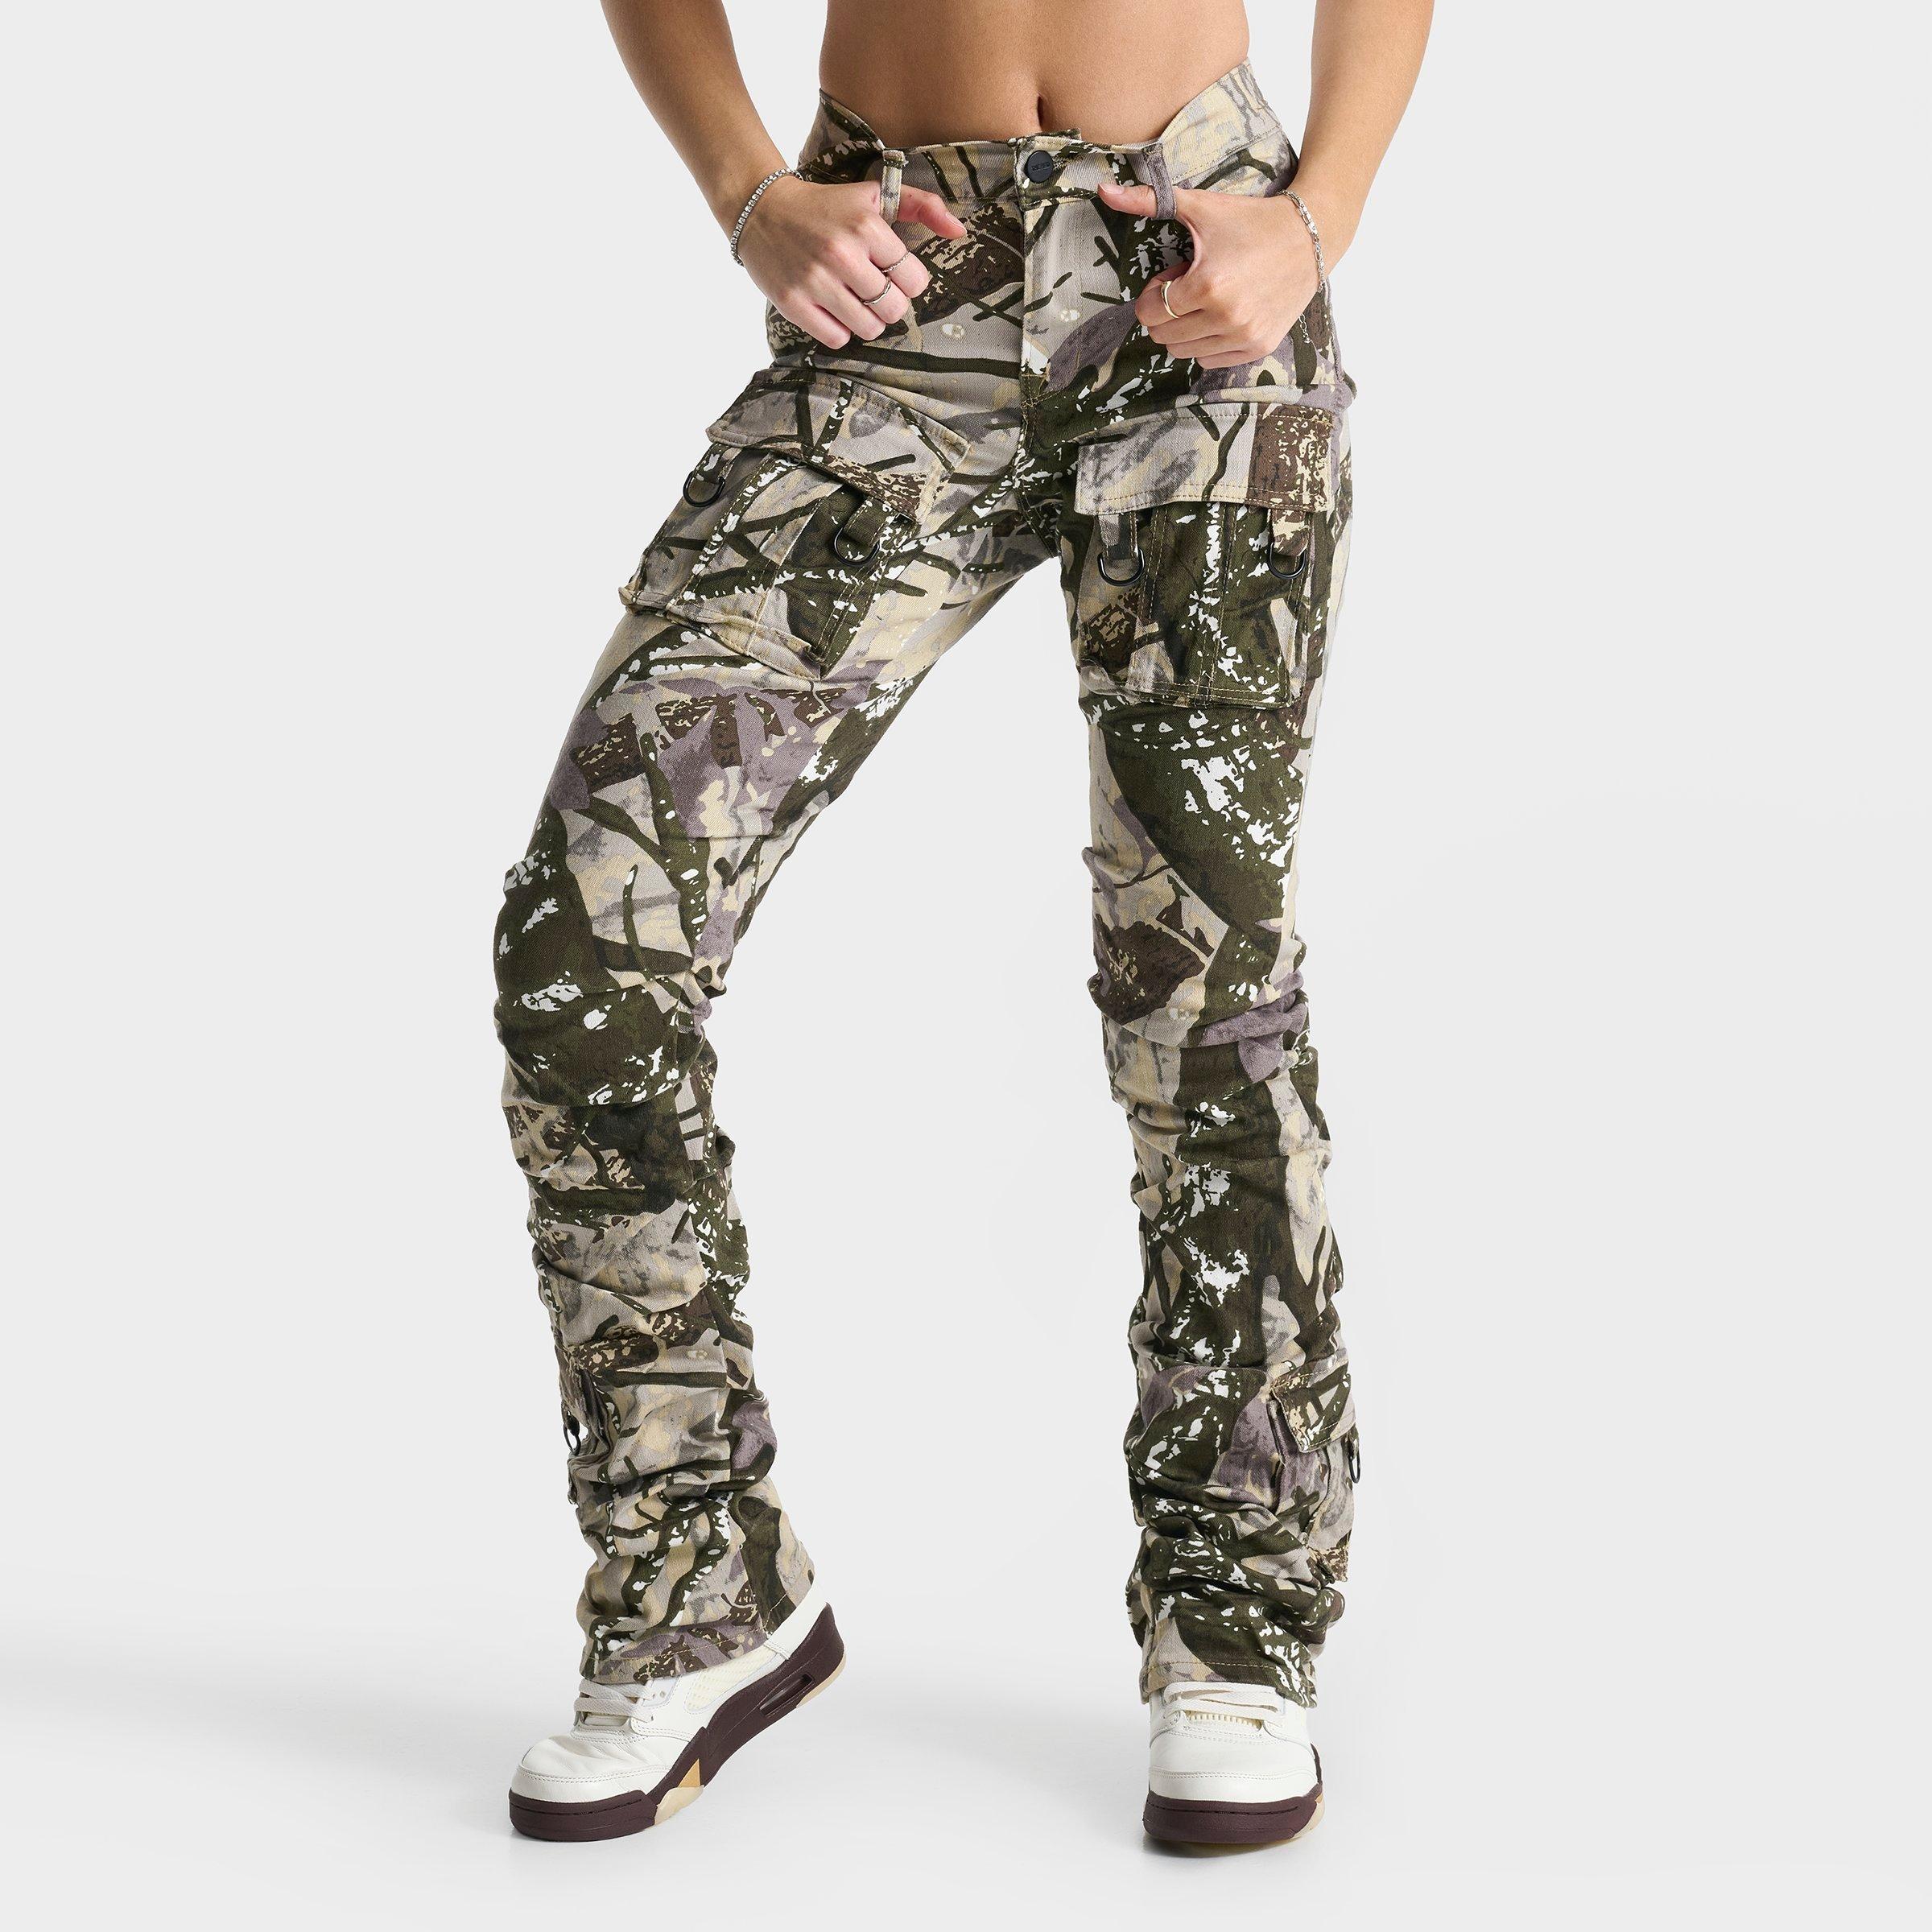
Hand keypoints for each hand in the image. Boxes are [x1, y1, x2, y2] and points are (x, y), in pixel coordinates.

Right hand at [737, 177, 966, 348]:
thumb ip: (922, 207)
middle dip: (889, 304)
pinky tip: (832, 309)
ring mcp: (816, 280)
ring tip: (854, 300)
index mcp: (867, 226)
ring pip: (869, 328)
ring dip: (867, 320)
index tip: (892, 274)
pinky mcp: (794, 303)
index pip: (914, 280)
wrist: (763, 210)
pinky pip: (837, 338)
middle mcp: (842, 253)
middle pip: (894, 309)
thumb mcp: (874, 197)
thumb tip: (961, 231)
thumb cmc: (827, 206)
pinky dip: (840, 330)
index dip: (908, 282)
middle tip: (873, 291)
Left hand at [1097, 181, 1324, 369]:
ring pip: (1184, 352)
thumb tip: (1102, 190)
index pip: (1150, 311)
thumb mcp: (1200, 207)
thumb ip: (1148, 201)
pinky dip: (1207, 342)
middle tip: (1190, 285)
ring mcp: (1244, 336)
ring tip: (1207, 298)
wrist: (1309, 237)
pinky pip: (1210, 361)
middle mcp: (1227, 317)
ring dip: (1185, 329)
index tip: (1172, 275)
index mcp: (1208, 286)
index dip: (1152, 294)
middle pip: (1163, 335)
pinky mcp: (1259, 347)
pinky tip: (1223, 314)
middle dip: (1166, 312)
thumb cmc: (1250, 220)